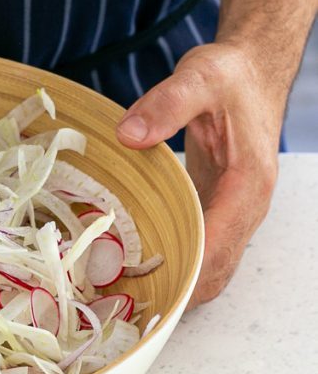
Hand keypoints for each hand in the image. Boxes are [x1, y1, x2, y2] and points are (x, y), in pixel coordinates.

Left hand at [114, 42, 282, 308]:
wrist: (250, 73)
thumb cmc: (229, 76)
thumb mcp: (198, 76)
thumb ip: (166, 105)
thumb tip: (128, 136)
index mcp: (248, 182)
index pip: (221, 245)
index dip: (188, 271)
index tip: (149, 289)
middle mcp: (247, 206)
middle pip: (218, 270)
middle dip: (178, 289)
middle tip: (123, 301)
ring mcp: (234, 210)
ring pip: (213, 267)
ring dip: (177, 283)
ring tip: (125, 294)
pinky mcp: (218, 207)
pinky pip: (202, 248)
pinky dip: (178, 263)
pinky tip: (137, 264)